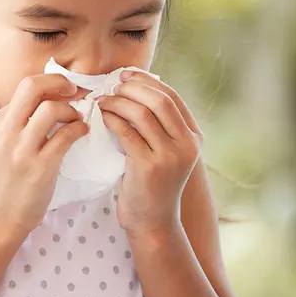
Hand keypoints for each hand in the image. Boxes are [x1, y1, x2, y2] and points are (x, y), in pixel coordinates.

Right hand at [0, 74, 88, 236]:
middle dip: (59, 82)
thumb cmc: (4, 182)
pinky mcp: (40, 167)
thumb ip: (18, 124)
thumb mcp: (1, 145)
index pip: (24, 89)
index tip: (64, 90)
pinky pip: (65, 136)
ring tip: (77, 119)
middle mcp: (5, 132)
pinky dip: (79, 129)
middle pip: (31, 86)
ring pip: (51, 109)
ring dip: (71, 110)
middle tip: (74, 90)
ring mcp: (21, 150)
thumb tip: (49, 100)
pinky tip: (82, 133)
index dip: (49, 84)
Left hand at [96, 70, 203, 237]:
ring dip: (117, 101)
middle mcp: (187, 144)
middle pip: (159, 100)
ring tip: (102, 100)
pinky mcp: (149, 166)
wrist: (152, 221)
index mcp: (194, 137)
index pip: (172, 96)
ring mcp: (170, 156)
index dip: (147, 81)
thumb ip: (158, 126)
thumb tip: (134, 90)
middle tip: (111, 86)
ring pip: (142, 113)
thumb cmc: (152, 184)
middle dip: (132, 88)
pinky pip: (126, 132)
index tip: (125, 75)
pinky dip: (111, 119)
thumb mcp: (164, 152)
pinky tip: (101, 116)